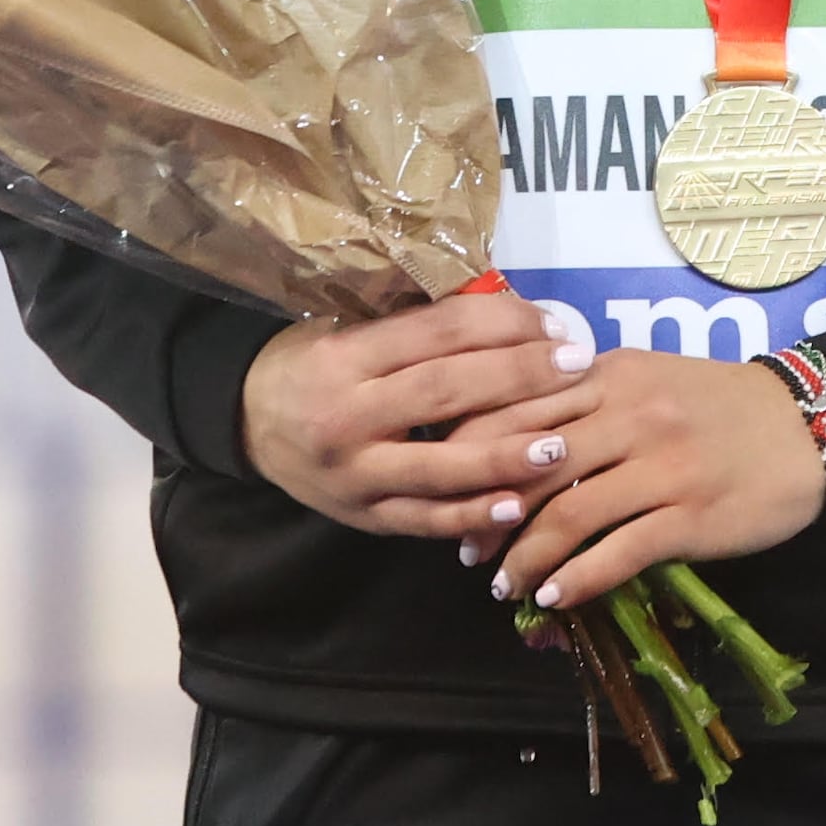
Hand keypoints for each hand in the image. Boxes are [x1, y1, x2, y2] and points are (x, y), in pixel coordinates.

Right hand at [239, 289, 587, 541]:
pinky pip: (423, 519)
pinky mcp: (360, 517)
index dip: (501, 326)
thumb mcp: (345, 326)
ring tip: (562, 444)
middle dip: (520, 379)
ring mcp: (352, 474)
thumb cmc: (311, 361)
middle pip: (446, 393)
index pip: (436, 334)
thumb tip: (506, 305)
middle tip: (579, 368)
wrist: (247, 421)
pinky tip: (516, 504)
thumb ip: (413, 324)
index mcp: (343, 357)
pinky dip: (471, 514)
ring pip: (439, 466)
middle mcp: (345, 416)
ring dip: (505, 456)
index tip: (553, 325)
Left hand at [466, 349, 825, 614]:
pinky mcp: (692, 515)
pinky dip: (578, 580)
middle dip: (490, 515)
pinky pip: (619, 552)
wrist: (809, 427)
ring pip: (570, 514)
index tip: (451, 490)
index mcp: (610, 374)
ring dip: (528, 558)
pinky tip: (556, 598)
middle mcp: (631, 415)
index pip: (517, 407)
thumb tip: (512, 440)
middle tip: (468, 551)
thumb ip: (586, 398)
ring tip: (505, 586)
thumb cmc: (720, 405)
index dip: (472, 455)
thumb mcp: (648, 378)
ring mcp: (663, 466)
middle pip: (532, 465)